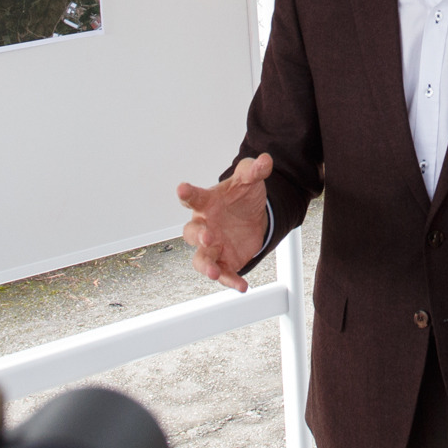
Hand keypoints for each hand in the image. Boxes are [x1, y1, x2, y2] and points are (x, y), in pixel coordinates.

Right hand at [178, 154, 272, 292]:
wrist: (254, 216)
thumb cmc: (241, 196)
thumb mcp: (250, 179)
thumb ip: (254, 170)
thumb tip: (265, 161)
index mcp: (207, 203)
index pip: (193, 197)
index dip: (187, 193)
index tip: (182, 188)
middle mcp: (204, 225)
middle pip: (192, 233)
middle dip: (199, 236)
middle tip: (208, 237)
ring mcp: (212, 246)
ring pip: (201, 259)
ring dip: (206, 267)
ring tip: (214, 273)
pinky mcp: (224, 261)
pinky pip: (224, 273)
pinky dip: (231, 281)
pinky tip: (242, 286)